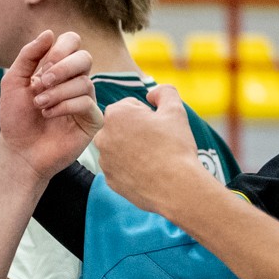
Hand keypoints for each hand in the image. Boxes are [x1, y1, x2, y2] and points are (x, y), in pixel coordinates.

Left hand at [0, 29, 96, 178]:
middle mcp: (75, 81)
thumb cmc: (15, 117)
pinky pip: (87, 103)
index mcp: (58, 68)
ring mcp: (85, 100)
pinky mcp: (92, 120)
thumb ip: (29, 55)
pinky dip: (64, 106)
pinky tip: (49, 115)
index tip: (40, 68)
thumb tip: (49, 33)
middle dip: (61, 69)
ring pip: (85, 82)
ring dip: (57, 92)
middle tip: (40, 84)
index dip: (59, 50)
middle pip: (85, 58)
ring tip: (39, 105)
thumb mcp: (13, 81)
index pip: (72, 42)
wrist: (18, 150)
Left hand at [94, 82, 210, 217]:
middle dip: (136, 131)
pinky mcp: (110, 180)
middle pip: (122, 126)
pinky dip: (131, 169)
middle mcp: (102, 136)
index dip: (148, 115)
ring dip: (133, 149)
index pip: (130, 106)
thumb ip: (163, 92)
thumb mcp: (175, 109)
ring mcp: (104, 160)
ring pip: (120, 148)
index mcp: (115, 115)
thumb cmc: (175, 146)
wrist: (176, 187)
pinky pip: (120, 168)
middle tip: (157, 142)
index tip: (158, 127)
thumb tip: (151, 94)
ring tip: (154, 158)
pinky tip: (148, 173)